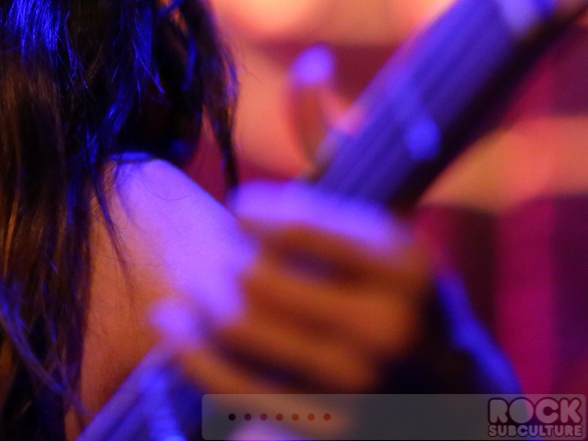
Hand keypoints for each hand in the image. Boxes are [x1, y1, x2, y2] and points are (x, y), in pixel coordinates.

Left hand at [153, 182, 434, 394]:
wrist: (449, 394)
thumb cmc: (398, 304)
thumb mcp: (388, 251)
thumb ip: (324, 222)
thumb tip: (243, 212)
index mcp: (404, 270)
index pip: (295, 227)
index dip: (253, 214)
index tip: (239, 211)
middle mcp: (385, 328)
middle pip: (253, 277)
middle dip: (215, 259)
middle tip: (204, 258)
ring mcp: (359, 383)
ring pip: (236, 327)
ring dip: (195, 303)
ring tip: (182, 292)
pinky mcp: (330, 426)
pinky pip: (237, 390)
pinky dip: (197, 358)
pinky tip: (180, 336)